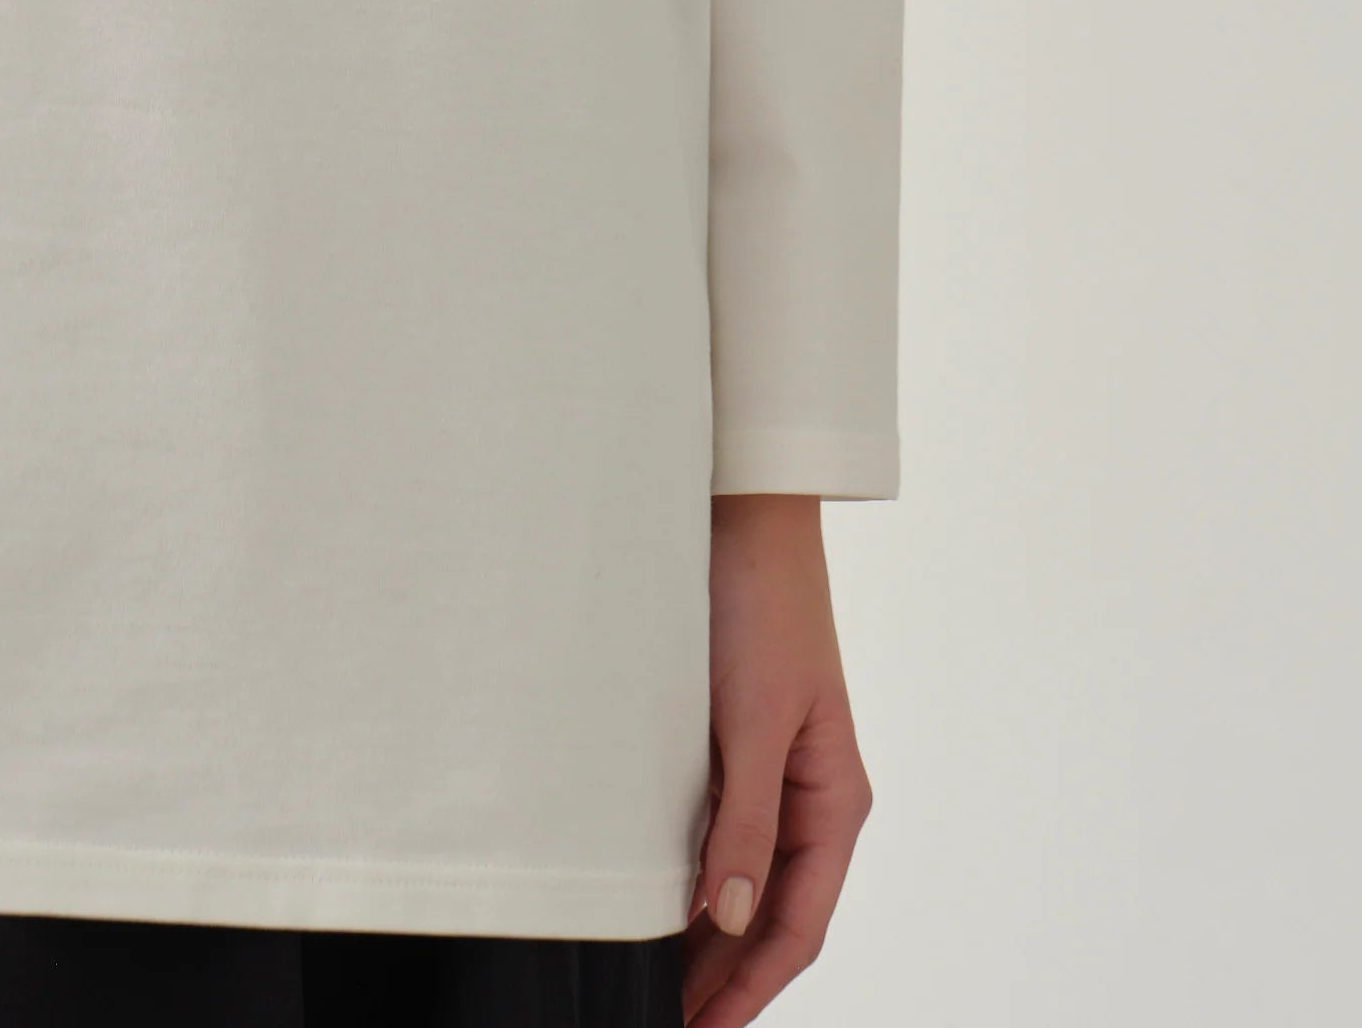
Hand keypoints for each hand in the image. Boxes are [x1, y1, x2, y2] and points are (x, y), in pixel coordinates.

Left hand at [682, 495, 873, 1021]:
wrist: (741, 512)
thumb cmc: (760, 603)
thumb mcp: (754, 718)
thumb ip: (744, 819)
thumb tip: (725, 918)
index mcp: (835, 800)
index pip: (796, 927)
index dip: (749, 990)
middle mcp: (808, 797)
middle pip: (768, 914)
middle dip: (724, 977)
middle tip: (665, 1018)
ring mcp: (769, 773)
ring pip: (740, 879)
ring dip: (703, 935)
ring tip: (654, 981)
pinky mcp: (730, 743)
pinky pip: (715, 831)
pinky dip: (689, 876)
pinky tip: (654, 902)